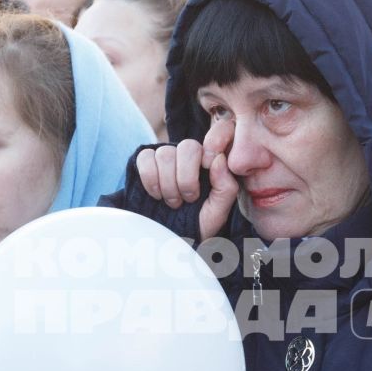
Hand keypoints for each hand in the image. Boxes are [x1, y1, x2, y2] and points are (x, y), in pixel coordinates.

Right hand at [132, 118, 237, 242]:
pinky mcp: (146, 163)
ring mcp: (168, 157)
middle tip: (188, 199)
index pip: (218, 131)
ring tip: (173, 202)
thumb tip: (218, 158)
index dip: (213, 144)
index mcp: (212, 161)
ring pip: (165, 154)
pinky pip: (146, 158)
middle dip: (186, 178)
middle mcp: (191, 155)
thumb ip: (225, 186)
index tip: (208, 166)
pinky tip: (157, 195)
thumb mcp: (219, 210)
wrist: (173, 238)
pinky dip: (151, 179)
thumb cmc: (200, 224)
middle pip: (187, 146)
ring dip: (168, 184)